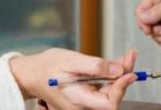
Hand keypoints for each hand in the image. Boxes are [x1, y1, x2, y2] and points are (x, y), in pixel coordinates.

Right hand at [10, 48, 137, 109]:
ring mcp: (84, 102)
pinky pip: (103, 88)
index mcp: (77, 100)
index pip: (108, 104)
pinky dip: (112, 76)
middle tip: (130, 57)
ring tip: (127, 57)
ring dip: (120, 75)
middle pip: (112, 97)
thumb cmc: (46, 67)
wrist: (30, 73)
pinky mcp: (86, 96)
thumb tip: (119, 71)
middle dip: (124, 77)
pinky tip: (117, 63)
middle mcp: (82, 105)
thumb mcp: (71, 61)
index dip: (122, 89)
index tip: (129, 72)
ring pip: (110, 92)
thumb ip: (95, 66)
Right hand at [135, 0, 160, 45]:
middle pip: (146, 23)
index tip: (150, 30)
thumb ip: (158, 11)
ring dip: (158, 35)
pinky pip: (160, 32)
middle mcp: (157, 5)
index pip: (140, 12)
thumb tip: (142, 18)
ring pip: (153, 29)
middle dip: (153, 31)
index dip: (143, 23)